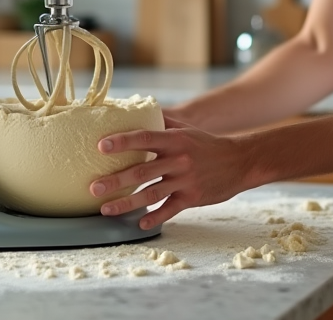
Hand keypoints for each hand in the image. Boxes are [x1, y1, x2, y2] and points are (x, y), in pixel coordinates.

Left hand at [89, 116, 251, 229]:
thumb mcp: (187, 129)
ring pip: (151, 194)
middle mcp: (179, 160)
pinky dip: (154, 217)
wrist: (240, 162)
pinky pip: (169, 210)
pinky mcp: (192, 198)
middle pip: (142, 171)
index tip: (101, 145)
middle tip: (93, 187)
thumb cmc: (207, 144)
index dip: (122, 141)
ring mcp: (185, 180)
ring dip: (126, 203)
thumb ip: (164, 120)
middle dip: (115, 180)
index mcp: (175, 140)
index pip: (145, 137)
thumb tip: (140, 108)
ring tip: (105, 209)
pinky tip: (138, 223)